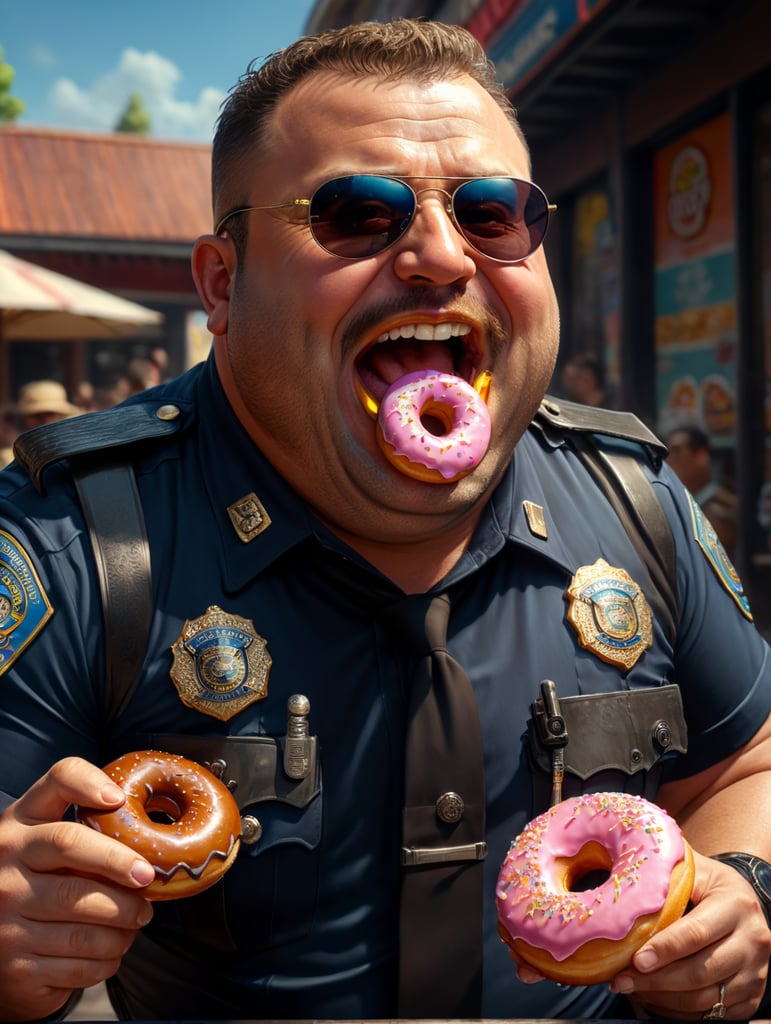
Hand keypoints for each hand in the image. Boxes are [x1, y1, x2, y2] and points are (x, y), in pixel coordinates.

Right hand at [0, 757, 154, 1020]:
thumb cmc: (34, 881)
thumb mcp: (41, 840)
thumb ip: (80, 821)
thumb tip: (138, 820)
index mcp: (17, 829)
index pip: (55, 786)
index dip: (89, 785)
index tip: (118, 799)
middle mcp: (5, 870)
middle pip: (73, 855)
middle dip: (121, 867)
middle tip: (147, 880)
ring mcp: (6, 922)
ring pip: (83, 922)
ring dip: (123, 924)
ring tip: (137, 918)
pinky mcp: (17, 968)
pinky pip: (79, 965)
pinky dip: (108, 957)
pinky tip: (112, 947)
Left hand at [610, 851, 770, 1018]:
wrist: (744, 902)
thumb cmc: (707, 884)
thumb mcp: (692, 870)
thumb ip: (664, 878)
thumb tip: (621, 890)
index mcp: (736, 904)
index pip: (695, 933)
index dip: (664, 949)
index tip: (636, 960)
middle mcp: (753, 941)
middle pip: (701, 972)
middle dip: (657, 980)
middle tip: (623, 980)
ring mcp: (756, 973)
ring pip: (707, 999)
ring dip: (665, 999)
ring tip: (633, 989)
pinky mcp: (752, 996)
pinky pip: (714, 1016)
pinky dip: (681, 1012)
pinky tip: (656, 999)